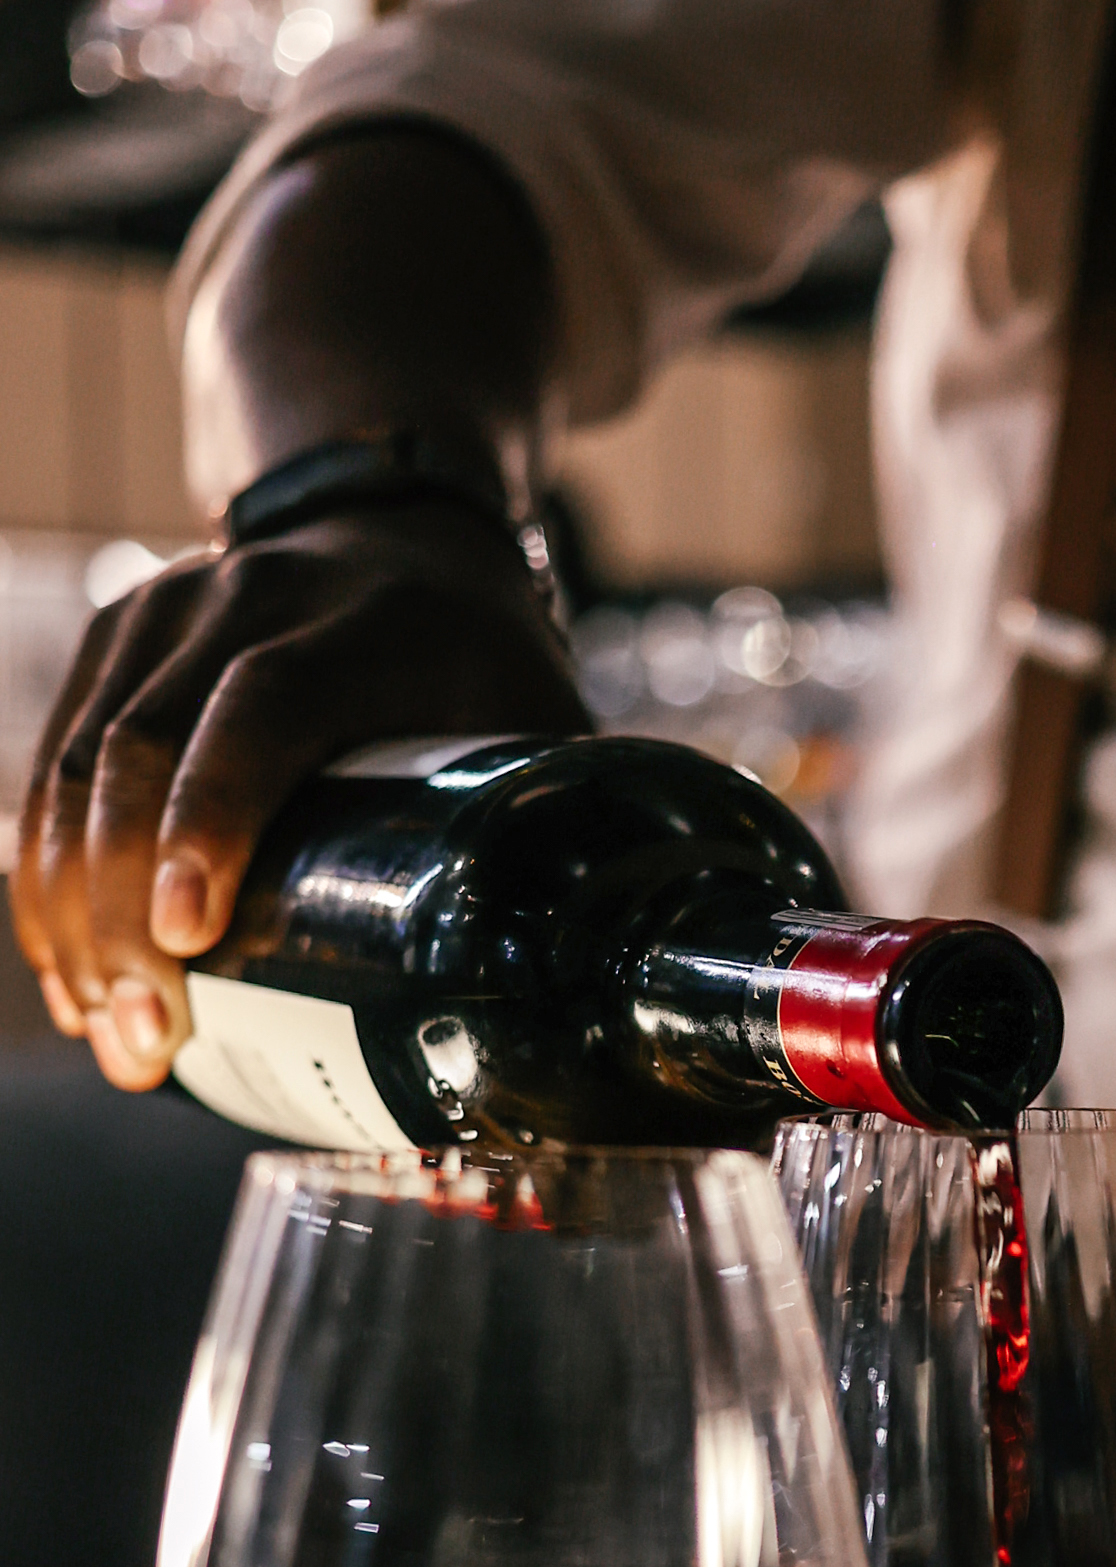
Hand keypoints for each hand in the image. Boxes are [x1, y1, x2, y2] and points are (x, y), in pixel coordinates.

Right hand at [8, 498, 588, 1088]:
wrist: (397, 527)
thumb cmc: (482, 656)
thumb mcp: (545, 716)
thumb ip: (575, 830)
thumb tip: (608, 982)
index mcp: (360, 626)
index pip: (263, 712)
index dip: (214, 821)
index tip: (189, 937)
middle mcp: (245, 602)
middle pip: (147, 753)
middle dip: (123, 913)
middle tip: (145, 1038)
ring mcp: (165, 612)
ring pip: (81, 763)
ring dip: (71, 912)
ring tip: (103, 1030)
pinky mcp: (115, 639)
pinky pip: (52, 762)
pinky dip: (46, 873)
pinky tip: (66, 970)